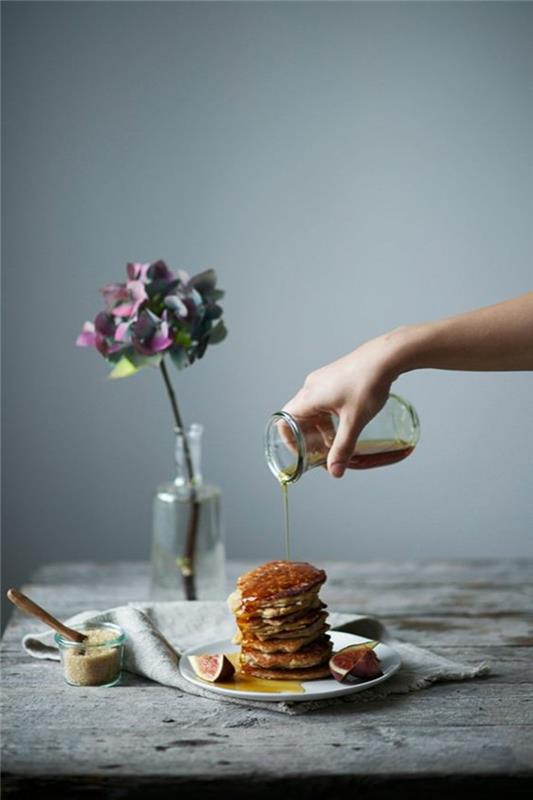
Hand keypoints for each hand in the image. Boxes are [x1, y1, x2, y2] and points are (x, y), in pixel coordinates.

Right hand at [283, 333, 399, 477]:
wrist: (385, 357)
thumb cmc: (367, 384)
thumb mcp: (354, 421)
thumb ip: (343, 448)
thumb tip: (335, 472)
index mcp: (309, 397)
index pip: (284, 421)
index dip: (290, 441)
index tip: (304, 453)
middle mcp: (311, 387)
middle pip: (298, 418)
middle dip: (308, 438)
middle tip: (322, 452)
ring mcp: (323, 381)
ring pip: (312, 410)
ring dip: (320, 428)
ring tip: (336, 441)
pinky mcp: (335, 378)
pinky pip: (323, 401)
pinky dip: (329, 416)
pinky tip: (346, 423)